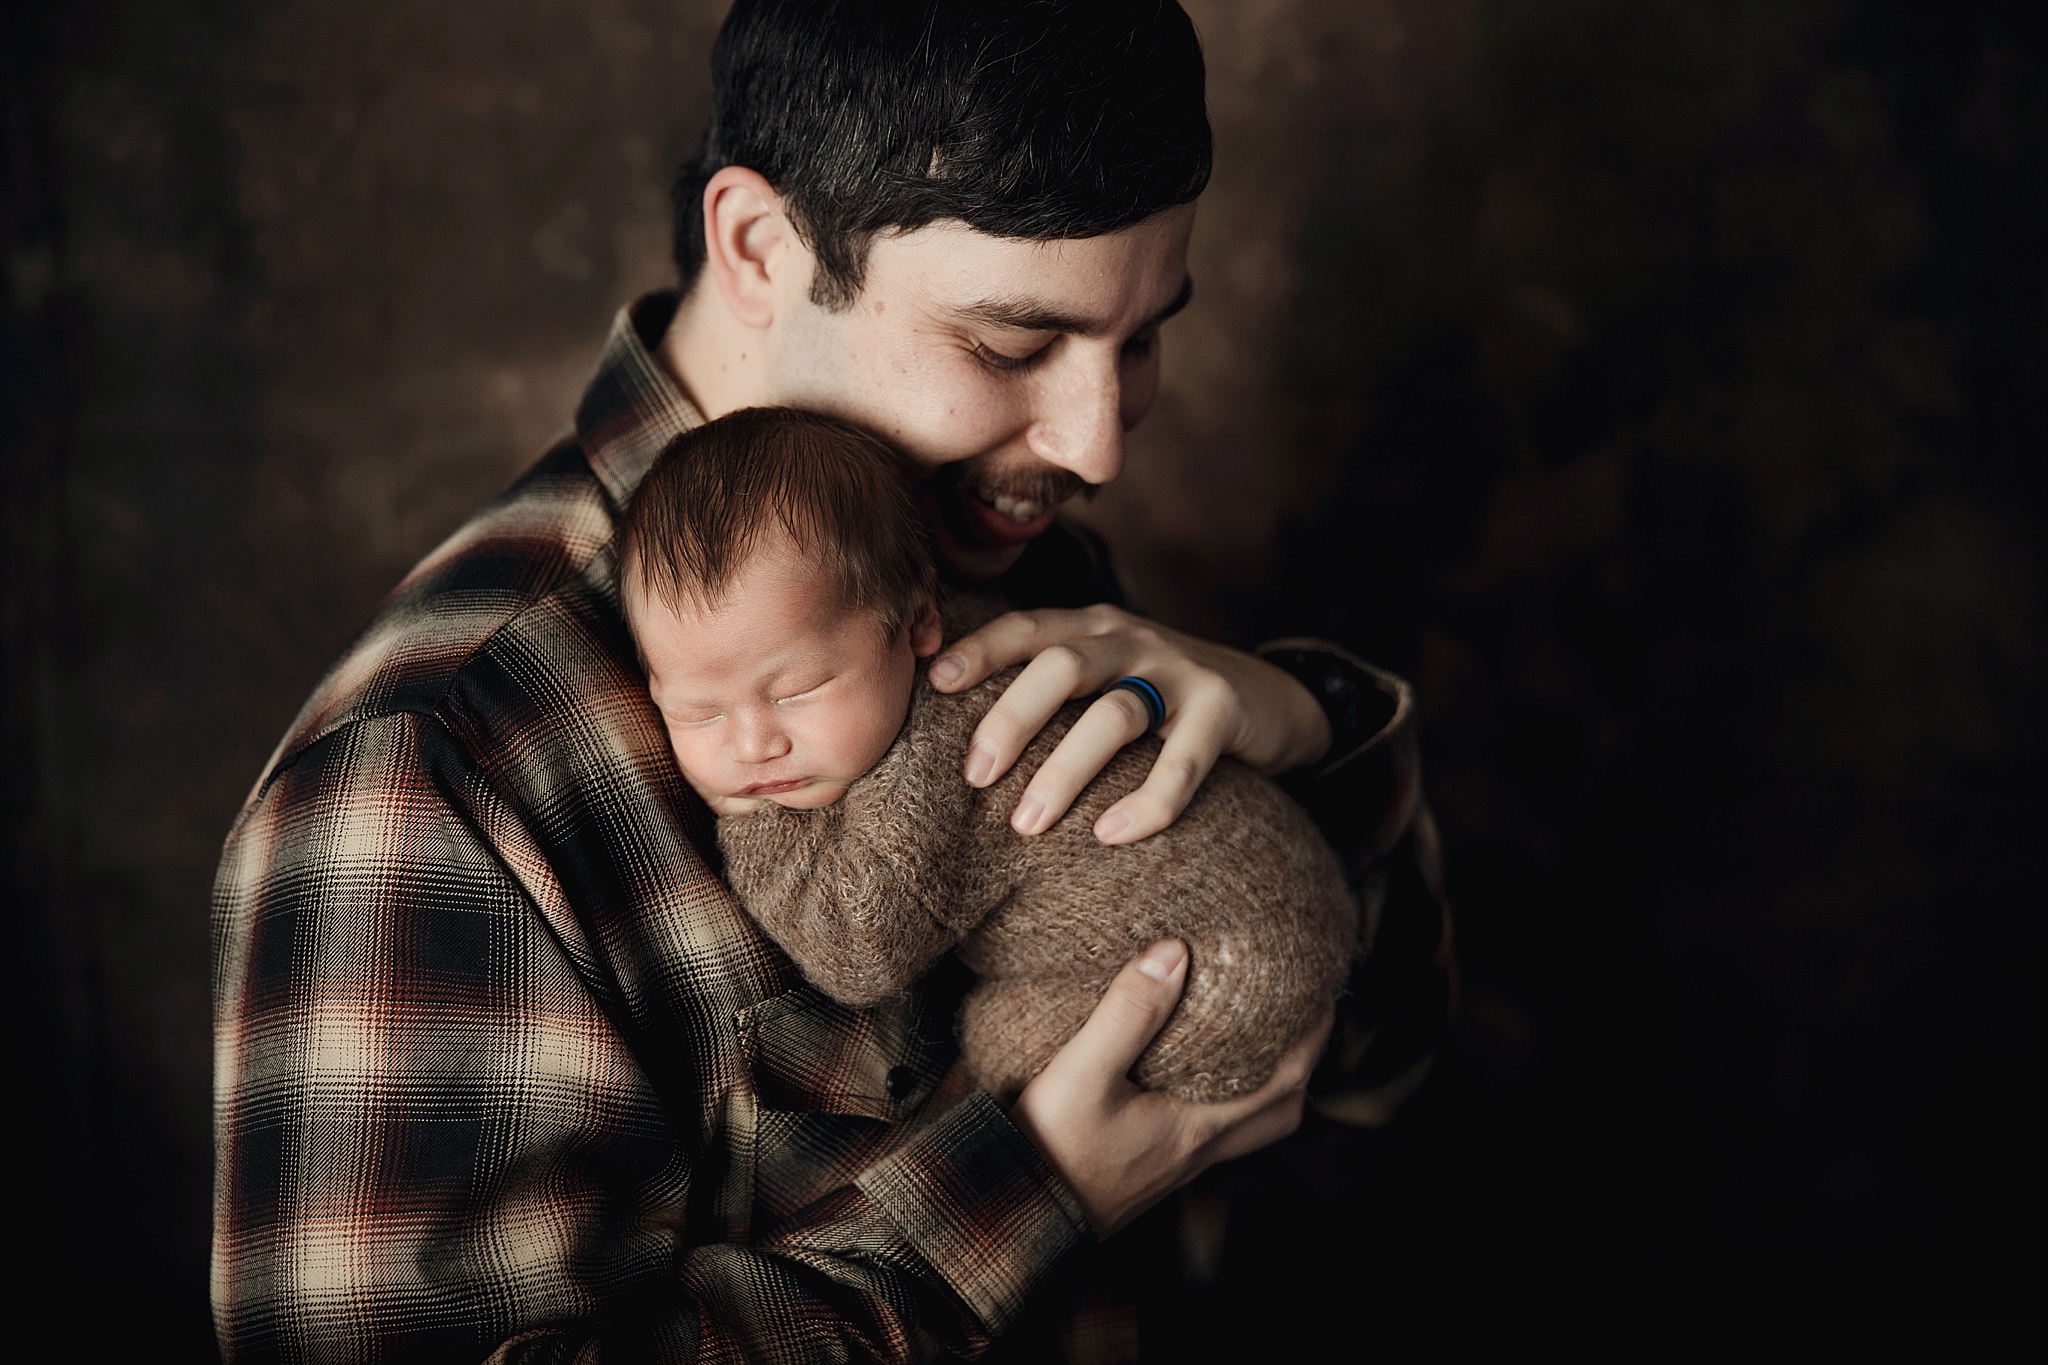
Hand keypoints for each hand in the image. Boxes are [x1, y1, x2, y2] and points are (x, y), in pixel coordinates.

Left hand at [927, 605, 1332, 843]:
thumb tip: (967, 746)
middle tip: (976, 776)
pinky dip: (1147, 800)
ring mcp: (1180, 671)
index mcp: (1094, 628)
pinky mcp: (1223, 709)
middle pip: (1061, 665)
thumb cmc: (1165, 701)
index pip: (1029, 628)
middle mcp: (1132, 639)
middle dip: (1012, 718)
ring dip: (1065, 770)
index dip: (981, 649)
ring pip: (1113, 714)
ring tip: (1027, 825)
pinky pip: (1182, 761)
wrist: (1275, 700)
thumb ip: (1055, 691)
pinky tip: (1111, 835)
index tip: (934, 684)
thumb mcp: (1110, 677)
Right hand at [1007, 939, 1331, 1237]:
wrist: (1013, 1218)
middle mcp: (1198, 1151)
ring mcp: (1176, 1164)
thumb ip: (1128, 1013)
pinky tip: (1197, 1071)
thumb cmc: (1048, 1150)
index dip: (1311, 1036)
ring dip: (1268, 1084)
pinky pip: (1215, 1132)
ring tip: (1256, 1037)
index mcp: (1197, 1128)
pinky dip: (1227, 1097)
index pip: (1283, 1081)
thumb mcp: (1081, 1072)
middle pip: (1280, 1113)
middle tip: (1299, 1013)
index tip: (1320, 989)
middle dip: (1302, 1062)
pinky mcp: (1152, 1166)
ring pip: (1249, 1127)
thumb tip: (1175, 951)